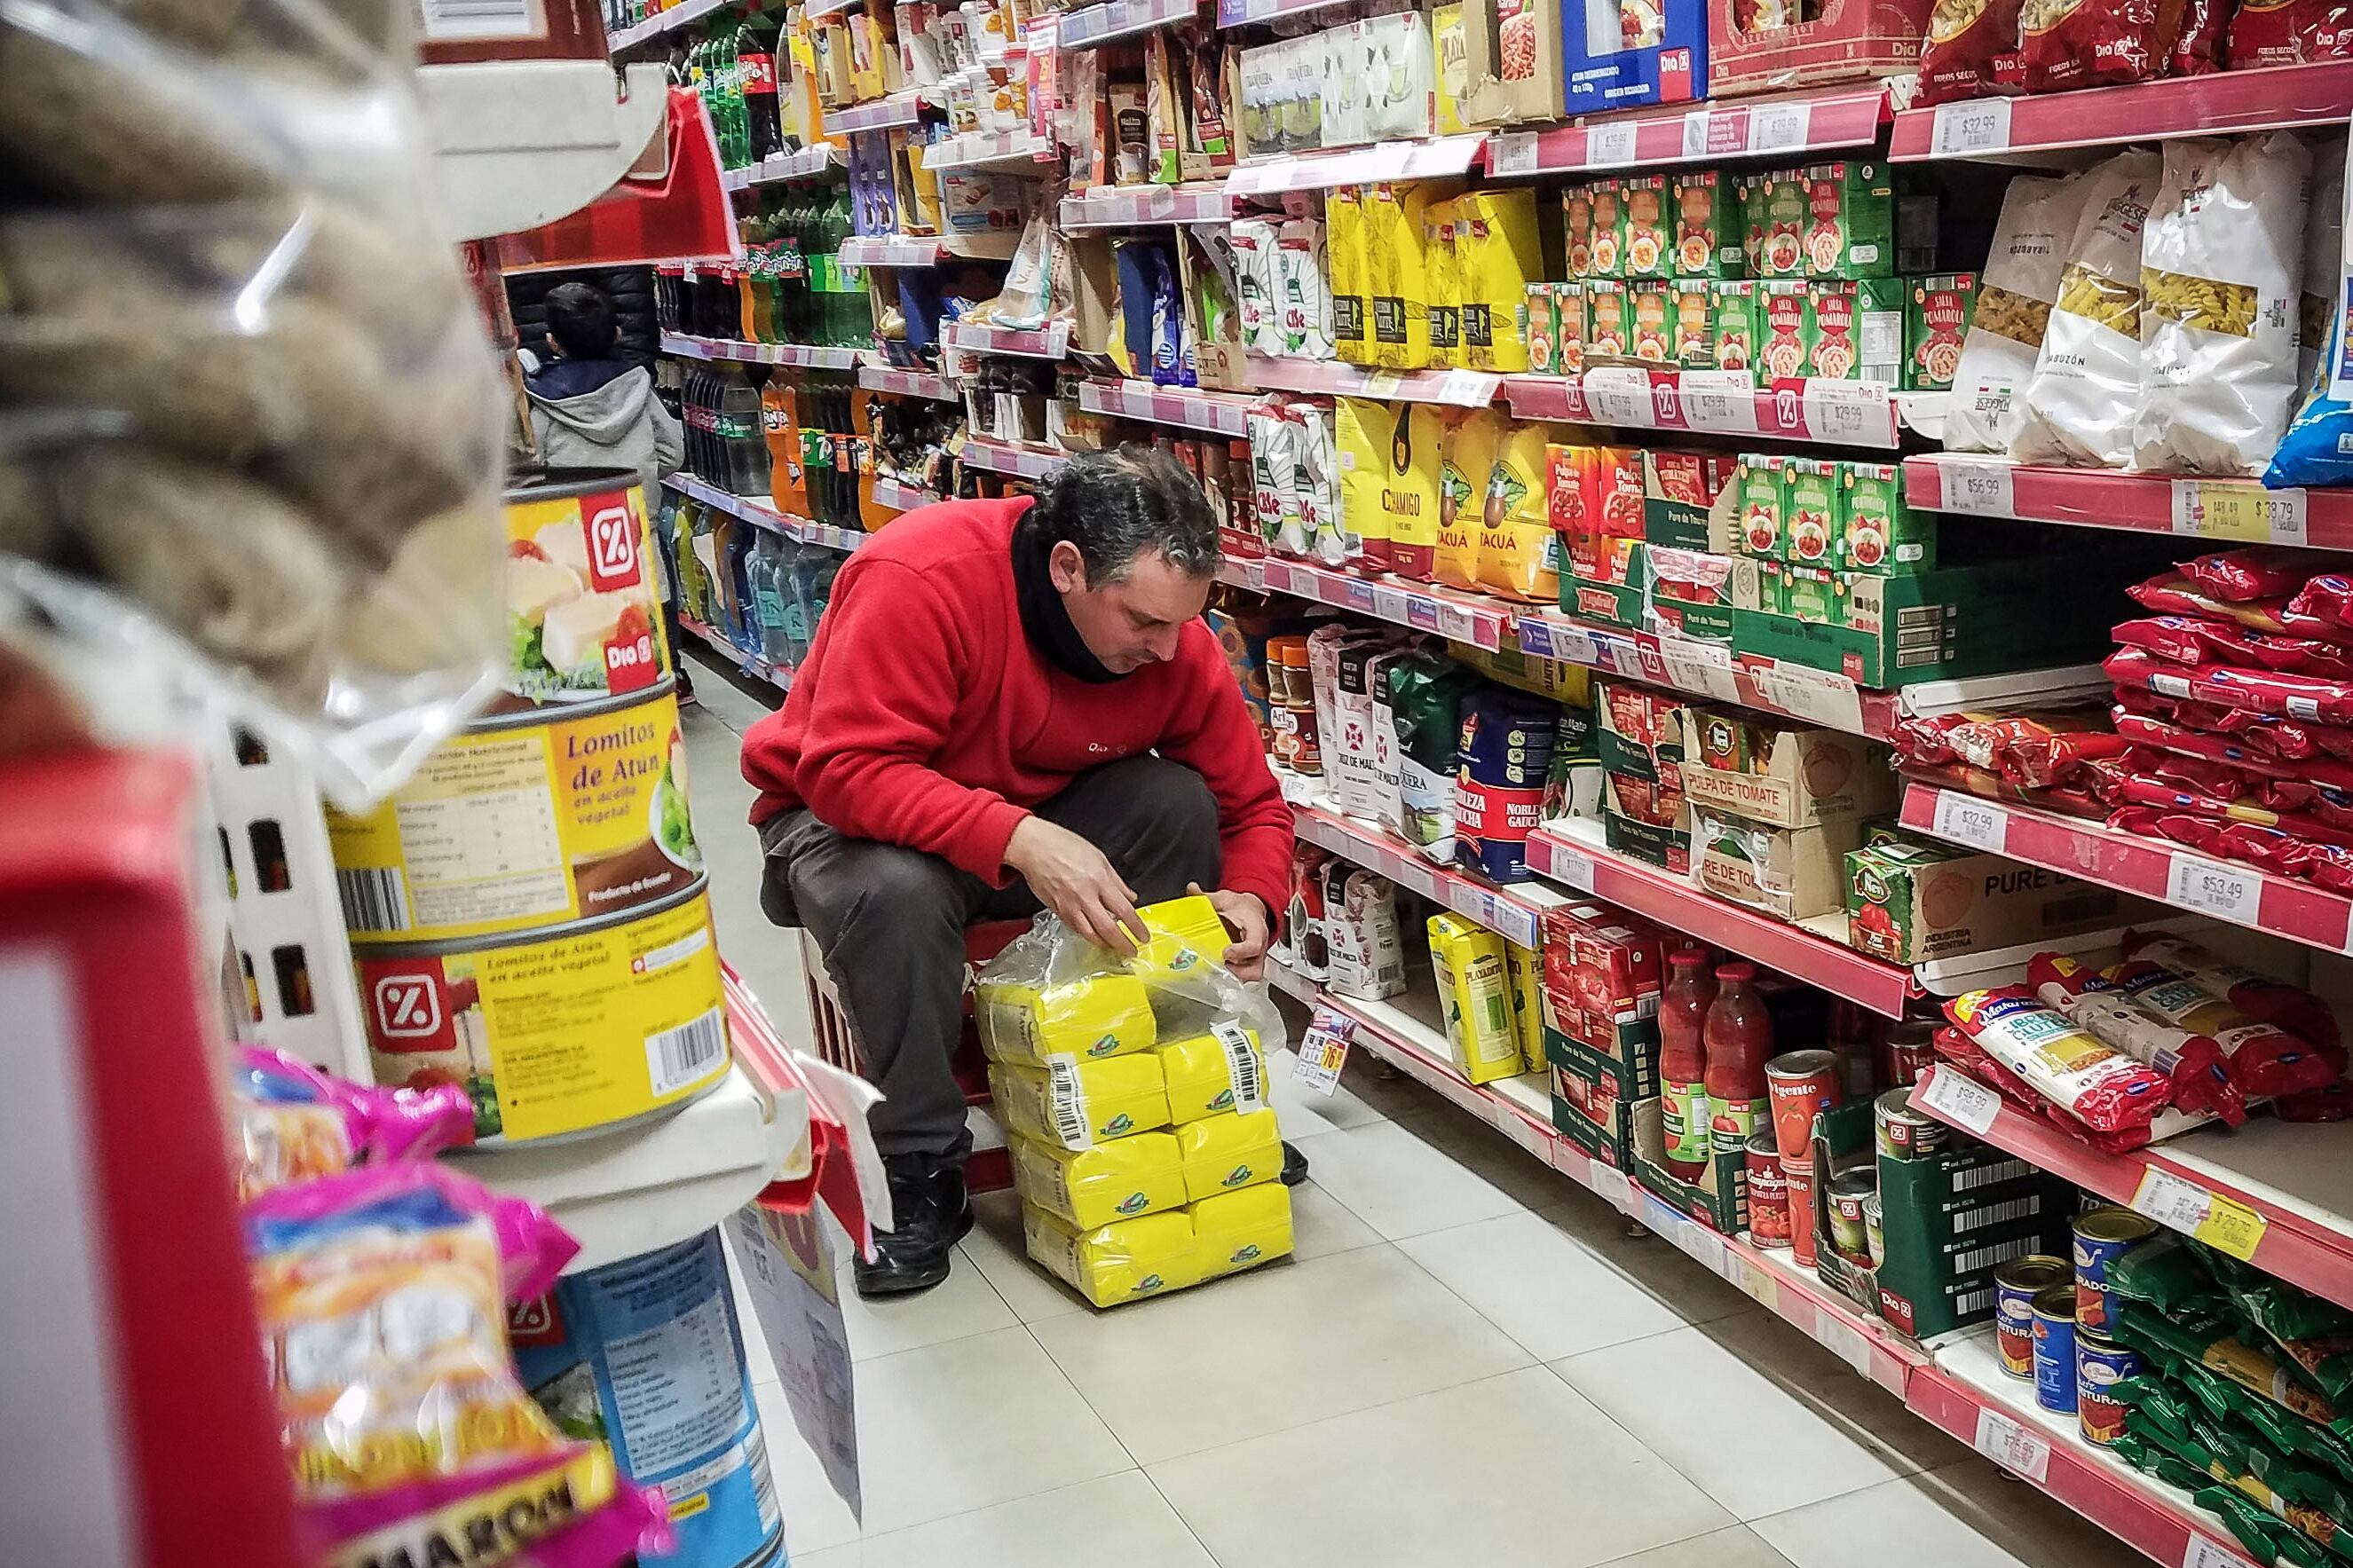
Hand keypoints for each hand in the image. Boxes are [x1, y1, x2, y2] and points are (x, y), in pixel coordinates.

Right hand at [1006, 817, 1146, 953]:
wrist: (1034, 847)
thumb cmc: (1063, 846)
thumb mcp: (1099, 858)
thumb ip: (1117, 881)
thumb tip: (1130, 898)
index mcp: (1099, 881)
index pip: (1124, 910)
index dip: (1136, 927)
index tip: (1143, 936)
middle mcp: (1085, 896)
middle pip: (1108, 929)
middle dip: (1122, 944)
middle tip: (1130, 951)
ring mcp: (1069, 906)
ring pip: (1090, 934)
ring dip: (1104, 944)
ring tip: (1113, 947)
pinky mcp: (1057, 911)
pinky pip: (1075, 928)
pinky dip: (1087, 934)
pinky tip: (1093, 935)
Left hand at [1190, 882, 1270, 981]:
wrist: (1252, 911)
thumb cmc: (1241, 908)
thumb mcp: (1225, 899)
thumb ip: (1207, 897)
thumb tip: (1192, 889)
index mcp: (1256, 929)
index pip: (1254, 945)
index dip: (1240, 952)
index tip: (1225, 952)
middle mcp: (1260, 946)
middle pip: (1255, 968)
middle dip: (1238, 971)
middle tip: (1220, 965)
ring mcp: (1256, 957)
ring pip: (1252, 975)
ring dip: (1235, 976)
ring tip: (1219, 969)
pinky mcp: (1251, 964)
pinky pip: (1246, 976)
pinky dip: (1234, 976)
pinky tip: (1220, 970)